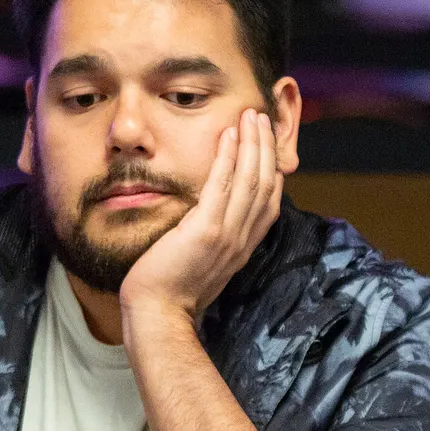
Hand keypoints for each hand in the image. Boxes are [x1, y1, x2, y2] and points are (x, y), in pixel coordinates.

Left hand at [119, 106, 282, 320]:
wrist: (158, 313)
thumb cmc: (171, 291)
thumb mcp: (202, 263)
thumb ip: (212, 239)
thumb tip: (208, 220)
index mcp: (243, 247)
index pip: (269, 203)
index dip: (271, 170)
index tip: (266, 144)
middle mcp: (242, 240)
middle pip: (266, 185)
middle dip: (266, 148)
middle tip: (261, 119)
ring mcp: (227, 235)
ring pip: (250, 181)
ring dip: (253, 144)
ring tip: (250, 117)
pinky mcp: (206, 231)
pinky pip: (223, 186)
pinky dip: (229, 157)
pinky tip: (228, 135)